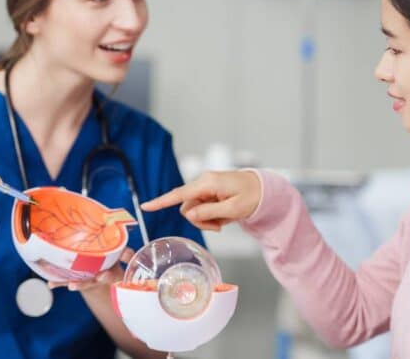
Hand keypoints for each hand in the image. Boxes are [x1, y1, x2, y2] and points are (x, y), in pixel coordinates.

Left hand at [47, 248, 135, 292]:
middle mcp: (96, 279)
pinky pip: (68, 280)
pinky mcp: (78, 278)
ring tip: (55, 285)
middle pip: (89, 283)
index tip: (102, 276)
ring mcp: (86, 279)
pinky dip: (58, 282)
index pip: (109, 277)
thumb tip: (128, 252)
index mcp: (110, 275)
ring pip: (77, 283)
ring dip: (67, 283)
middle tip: (72, 285)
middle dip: (81, 284)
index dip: (106, 277)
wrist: (106, 273)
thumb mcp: (123, 259)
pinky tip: (50, 284)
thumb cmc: (114, 263)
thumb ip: (126, 255)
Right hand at [140, 170, 261, 230]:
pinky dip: (211, 217)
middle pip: (187, 207)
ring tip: (224, 221)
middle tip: (219, 226)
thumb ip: (209, 213)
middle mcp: (203, 183)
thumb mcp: (233, 210)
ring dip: (206, 220)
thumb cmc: (252, 197)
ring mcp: (206, 188)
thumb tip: (189, 215)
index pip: (178, 194)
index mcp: (208, 183)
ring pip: (194, 210)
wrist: (265, 190)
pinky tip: (224, 217)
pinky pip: (202, 208)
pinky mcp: (209, 192)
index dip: (161, 202)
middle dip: (199, 220)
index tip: (145, 207)